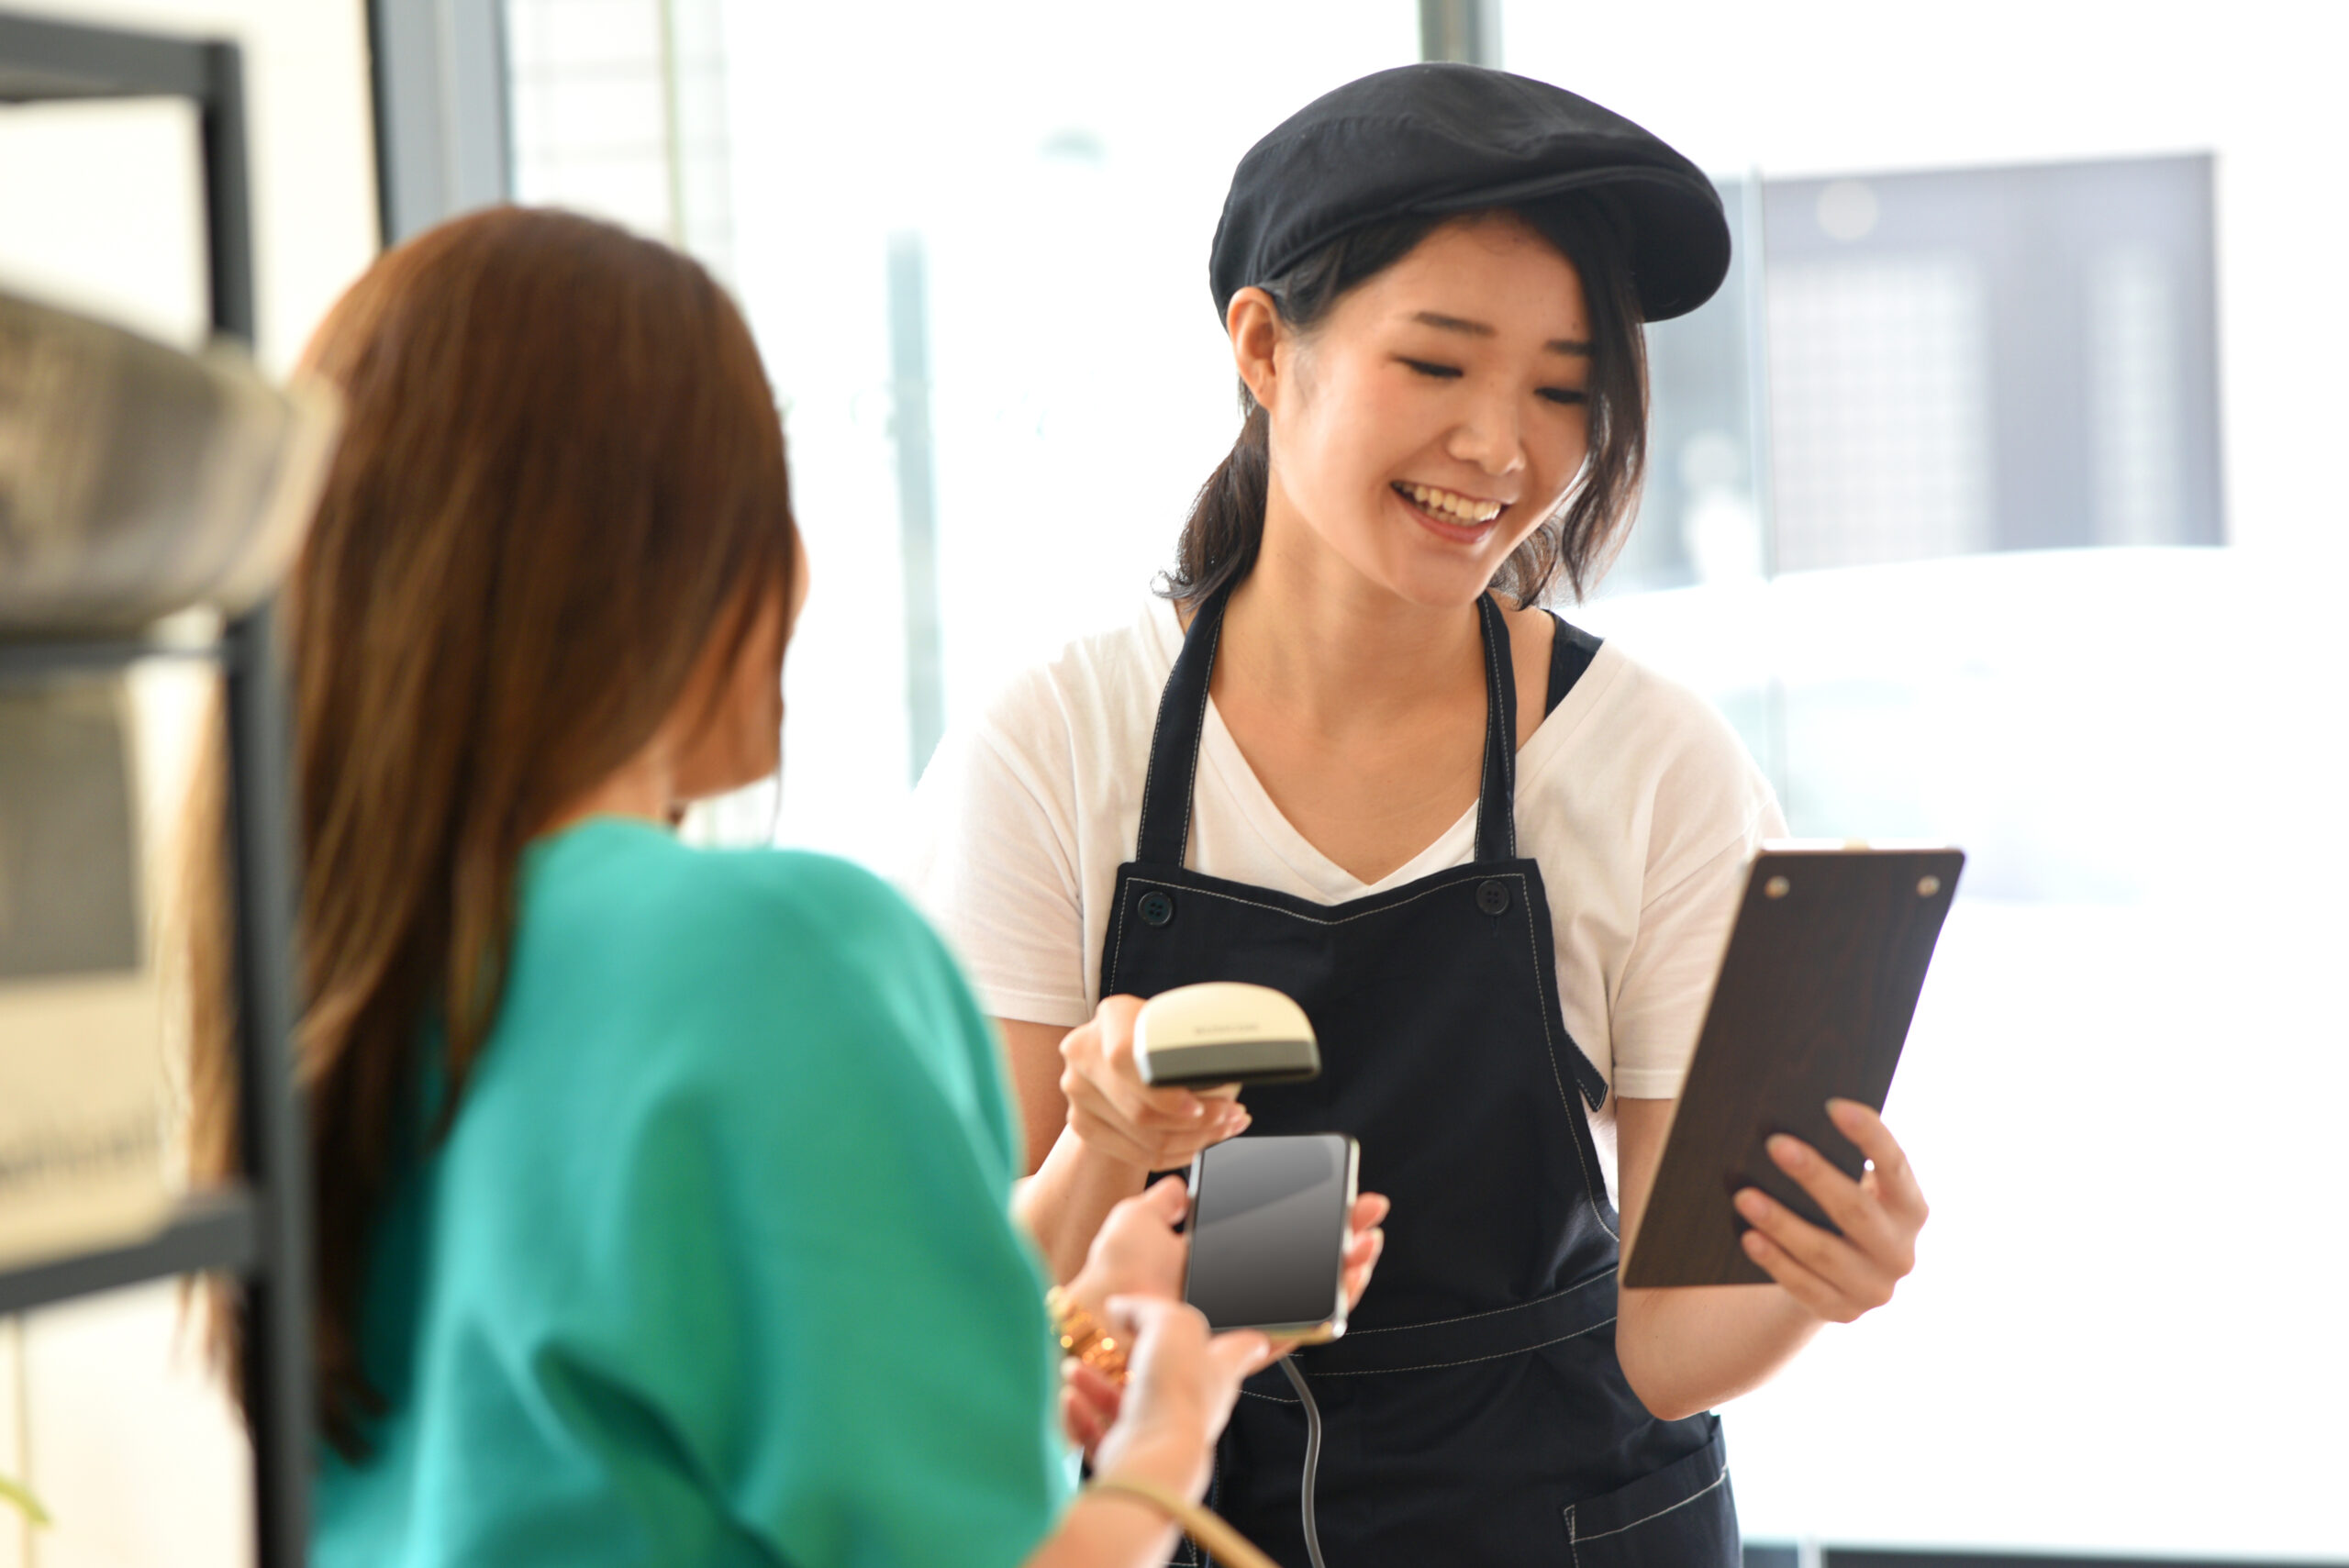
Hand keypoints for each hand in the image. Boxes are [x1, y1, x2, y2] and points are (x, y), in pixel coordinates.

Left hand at [1058, 1186, 1390, 1453]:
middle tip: (1369, 1213)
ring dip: (1349, 1270)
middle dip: (1344, 1238)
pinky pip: (1302, 1329)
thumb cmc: (1115, 1273)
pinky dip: (1332, 1309)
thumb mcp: (1139, 1219)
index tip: (1339, 1194)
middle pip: (1308, 1263)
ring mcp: (1247, 1315)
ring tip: (1368, 1243)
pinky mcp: (1249, 1342)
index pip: (1280, 1236)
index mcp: (1219, 1259)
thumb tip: (1182, 1187)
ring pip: (1314, 1295)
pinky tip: (1351, 1280)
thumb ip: (1165, 1201)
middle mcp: (1238, 1288)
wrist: (1106, 1314)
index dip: (1313, 1217)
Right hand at [1059, 996, 1250, 1171]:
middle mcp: (1086, 1050)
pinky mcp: (1081, 1122)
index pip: (1127, 1057)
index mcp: (1113, 1016)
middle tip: (1230, 1117)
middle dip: (1196, 1123)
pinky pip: (1136, 1154)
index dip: (1166, 1092)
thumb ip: (1196, 1048)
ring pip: (1142, 1136)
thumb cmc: (1164, 1041)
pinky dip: (1175, 1154)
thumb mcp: (1181, 1030)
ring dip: (1194, 1140)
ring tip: (1224, 1130)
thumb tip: (1232, 1073)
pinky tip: (1198, 1144)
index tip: (1200, 1105)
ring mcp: (1078, 1089)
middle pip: (1138, 1108)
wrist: (1127, 1062)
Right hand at [1084, 1296, 1267, 1495]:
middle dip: (1137, 1355)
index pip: (1240, 1350)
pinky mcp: (1132, 1457)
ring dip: (1096, 1384)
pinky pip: (1103, 1433)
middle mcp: (1195, 1405)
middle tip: (1116, 1340)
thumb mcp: (1170, 1322)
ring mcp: (1161, 1433)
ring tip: (1073, 1370)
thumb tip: (1122, 1306)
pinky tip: (1069, 1398)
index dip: (1244, 1340)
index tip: (1255, 1338)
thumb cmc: (1176, 1388)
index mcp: (1219, 1372)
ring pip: (1128, 1403)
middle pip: (1171, 1374)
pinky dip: (1083, 1415)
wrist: (1155, 1455)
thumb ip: (1147, 1306)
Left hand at [1733, 1099, 1926, 1323]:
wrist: (1838, 1278)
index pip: (1895, 1165)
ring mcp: (1875, 1287)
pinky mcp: (1843, 1311)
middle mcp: (1900, 1250)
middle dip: (1815, 1176)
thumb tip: (1788, 1121)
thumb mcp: (1854, 1187)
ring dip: (1782, 1222)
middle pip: (1856, 1210)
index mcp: (1910, 1207)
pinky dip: (1775, 1261)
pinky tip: (1750, 1238)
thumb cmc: (1839, 1211)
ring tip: (1745, 1196)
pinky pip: (1805, 1286)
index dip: (1869, 1135)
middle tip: (1775, 1143)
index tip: (1833, 1104)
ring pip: (1825, 1252)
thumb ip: (1839, 1160)